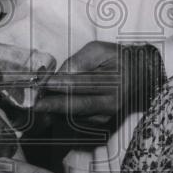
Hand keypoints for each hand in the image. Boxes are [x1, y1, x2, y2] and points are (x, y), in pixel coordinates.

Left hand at [32, 41, 164, 126]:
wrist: (136, 75)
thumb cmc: (115, 59)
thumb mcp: (100, 50)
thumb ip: (80, 60)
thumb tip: (62, 74)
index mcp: (115, 82)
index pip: (86, 83)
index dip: (64, 84)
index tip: (45, 83)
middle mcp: (111, 103)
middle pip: (80, 105)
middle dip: (55, 105)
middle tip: (36, 104)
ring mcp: (106, 116)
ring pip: (75, 115)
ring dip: (55, 109)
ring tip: (39, 101)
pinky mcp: (99, 123)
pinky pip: (76, 118)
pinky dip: (62, 112)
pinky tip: (52, 103)